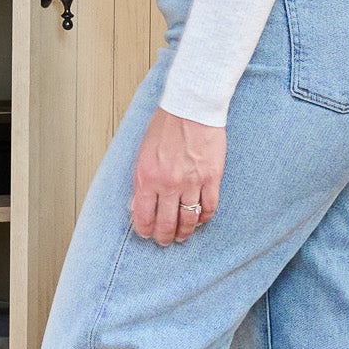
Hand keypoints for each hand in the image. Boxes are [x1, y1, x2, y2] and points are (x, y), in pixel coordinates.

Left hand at [131, 108, 223, 245]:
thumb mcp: (143, 152)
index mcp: (147, 177)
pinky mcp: (211, 177)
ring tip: (182, 235)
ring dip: (185, 232)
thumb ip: (141, 180)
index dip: (145, 230)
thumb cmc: (165, 125)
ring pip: (188, 219)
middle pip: (166, 223)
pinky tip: (201, 219)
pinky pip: (209, 207)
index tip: (147, 234)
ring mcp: (191, 182)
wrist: (190, 107)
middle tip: (165, 240)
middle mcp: (168, 183)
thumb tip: (136, 205)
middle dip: (164, 237)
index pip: (143, 216)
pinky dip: (204, 218)